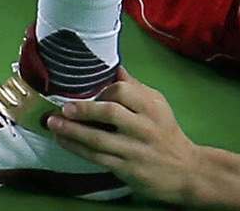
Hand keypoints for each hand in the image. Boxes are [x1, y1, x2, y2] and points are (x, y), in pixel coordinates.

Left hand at [46, 76, 209, 202]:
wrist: (187, 171)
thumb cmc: (167, 133)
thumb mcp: (158, 105)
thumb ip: (135, 87)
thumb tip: (113, 66)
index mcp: (151, 107)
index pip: (123, 91)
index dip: (102, 90)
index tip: (86, 91)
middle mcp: (144, 128)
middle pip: (110, 114)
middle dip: (83, 109)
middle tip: (62, 108)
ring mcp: (135, 150)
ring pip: (99, 139)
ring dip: (72, 131)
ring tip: (52, 123)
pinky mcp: (128, 170)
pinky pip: (98, 158)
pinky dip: (78, 149)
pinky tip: (64, 141)